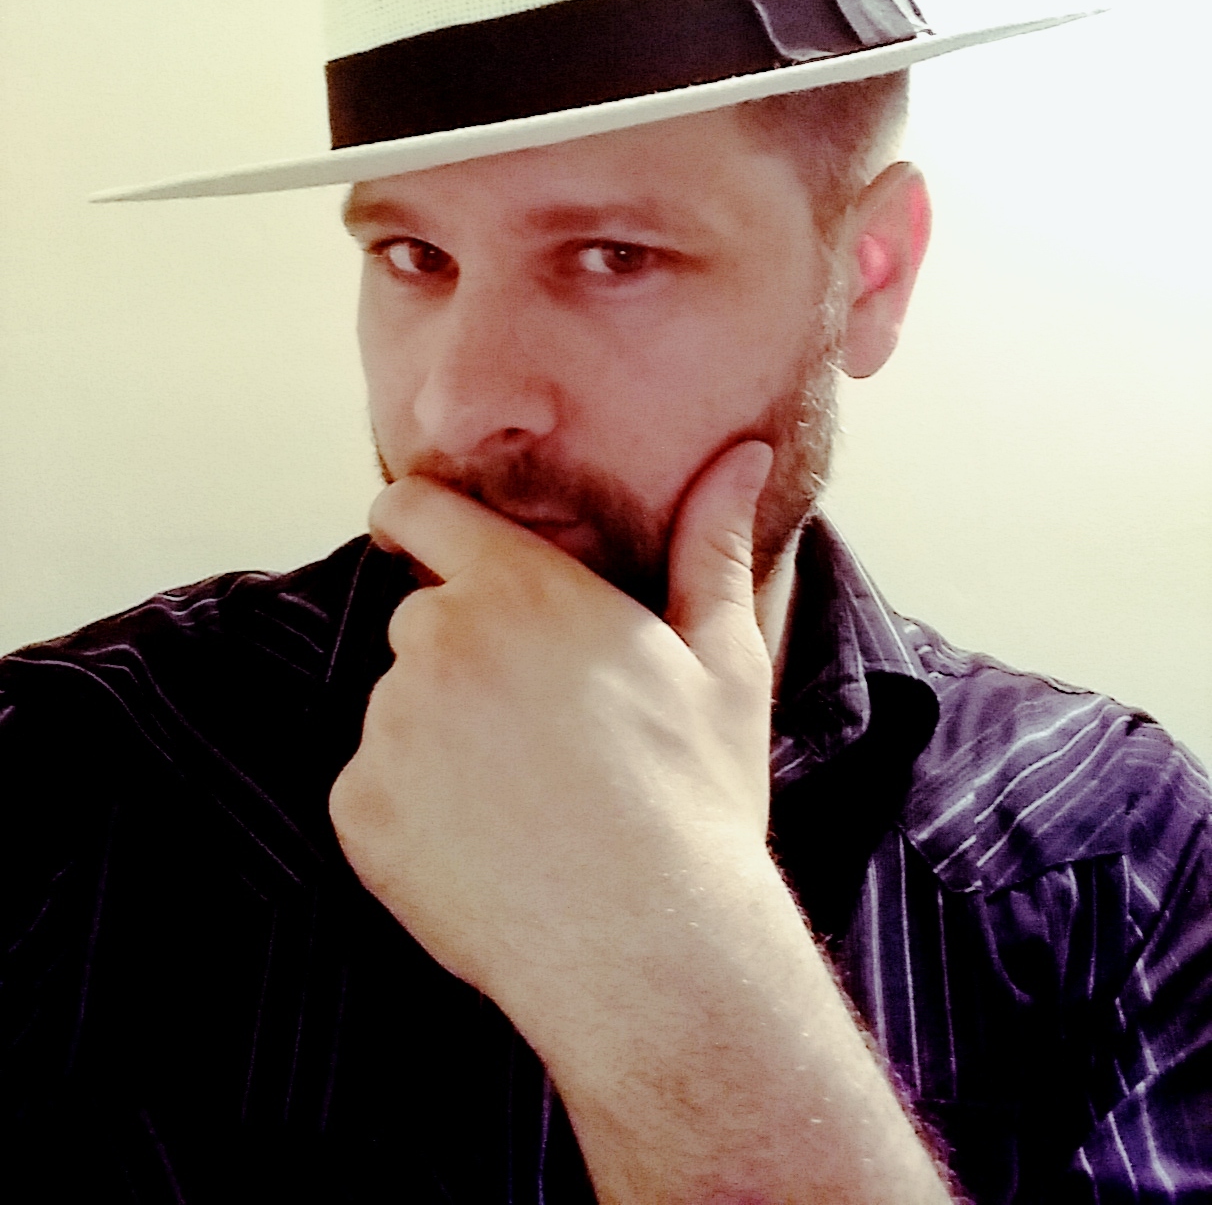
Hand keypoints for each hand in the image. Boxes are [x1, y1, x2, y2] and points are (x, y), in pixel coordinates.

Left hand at [328, 439, 774, 1008]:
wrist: (653, 952)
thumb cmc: (695, 798)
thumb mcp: (722, 660)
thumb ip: (711, 542)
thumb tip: (745, 453)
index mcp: (519, 587)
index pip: (417, 509)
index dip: (417, 520)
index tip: (427, 543)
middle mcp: (437, 641)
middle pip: (422, 621)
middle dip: (466, 657)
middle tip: (540, 729)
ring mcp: (388, 728)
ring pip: (399, 710)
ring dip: (439, 739)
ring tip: (525, 800)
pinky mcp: (359, 810)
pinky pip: (373, 790)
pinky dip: (411, 814)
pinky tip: (487, 849)